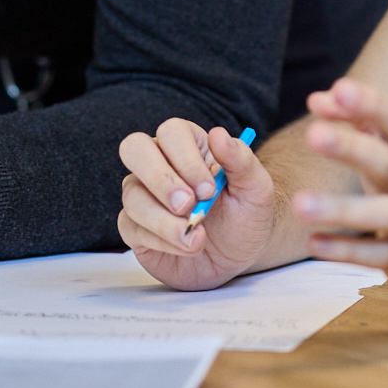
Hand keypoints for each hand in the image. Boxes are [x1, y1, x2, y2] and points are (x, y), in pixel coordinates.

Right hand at [118, 120, 274, 290]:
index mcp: (190, 145)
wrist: (238, 255)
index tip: (209, 190)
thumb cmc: (245, 215)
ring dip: (165, 221)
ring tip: (197, 239)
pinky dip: (161, 240)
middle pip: (134, 148)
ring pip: (132, 195)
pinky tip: (186, 246)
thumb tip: (218, 134)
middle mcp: (160, 163)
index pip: (171, 132)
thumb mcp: (256, 189)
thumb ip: (241, 160)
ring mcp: (143, 194)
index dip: (186, 159)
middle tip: (188, 206)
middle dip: (160, 179)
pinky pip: (130, 227)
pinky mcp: (135, 226)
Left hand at [292, 78, 387, 285]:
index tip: (340, 89)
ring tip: (300, 204)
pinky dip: (345, 250)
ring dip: (342, 209)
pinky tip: (314, 242)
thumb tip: (319, 99)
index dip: (372, 105)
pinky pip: (378, 255)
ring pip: (387, 214)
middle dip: (352, 147)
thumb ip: (357, 122)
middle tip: (312, 134)